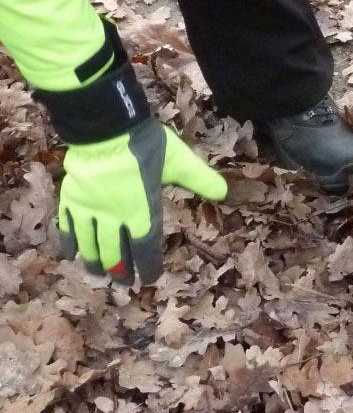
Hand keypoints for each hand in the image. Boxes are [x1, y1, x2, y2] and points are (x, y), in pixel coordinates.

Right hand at [58, 120, 226, 285]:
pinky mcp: (71, 198)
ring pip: (91, 244)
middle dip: (120, 271)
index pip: (146, 247)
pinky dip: (69, 242)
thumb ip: (200, 179)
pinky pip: (68, 226)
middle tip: (124, 284)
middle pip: (116, 253)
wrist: (106, 129)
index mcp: (143, 211)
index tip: (150, 279)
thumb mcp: (180, 161)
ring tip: (97, 275)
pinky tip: (71, 254)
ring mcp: (90, 209)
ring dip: (95, 262)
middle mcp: (115, 216)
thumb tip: (225, 193)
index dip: (148, 266)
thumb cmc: (146, 145)